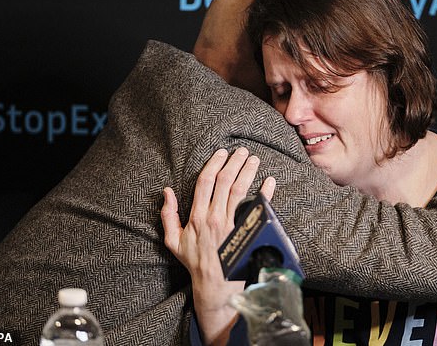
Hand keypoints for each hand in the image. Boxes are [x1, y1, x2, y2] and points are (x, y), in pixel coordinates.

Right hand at [161, 147, 275, 345]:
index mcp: (197, 216)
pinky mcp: (245, 232)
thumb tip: (166, 192)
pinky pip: (256, 208)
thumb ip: (168, 215)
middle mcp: (214, 217)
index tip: (221, 153)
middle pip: (225, 181)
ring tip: (253, 160)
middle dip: (234, 162)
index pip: (205, 182)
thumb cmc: (194, 261)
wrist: (213, 284)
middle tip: (242, 151)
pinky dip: (265, 193)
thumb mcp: (173, 241)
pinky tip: (269, 182)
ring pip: (240, 190)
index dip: (214, 164)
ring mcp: (231, 224)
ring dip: (247, 171)